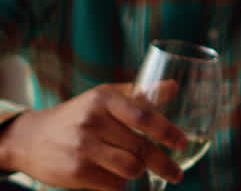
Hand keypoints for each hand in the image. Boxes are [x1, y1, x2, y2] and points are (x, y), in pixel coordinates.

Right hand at [0, 83, 185, 190]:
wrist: (30, 138)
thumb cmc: (78, 115)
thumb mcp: (105, 97)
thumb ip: (139, 94)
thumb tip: (173, 86)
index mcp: (104, 99)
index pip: (145, 115)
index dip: (168, 131)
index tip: (183, 143)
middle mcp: (93, 121)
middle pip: (141, 148)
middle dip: (164, 164)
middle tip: (177, 174)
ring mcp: (83, 147)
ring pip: (131, 168)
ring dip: (138, 172)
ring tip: (136, 169)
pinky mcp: (76, 171)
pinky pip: (113, 184)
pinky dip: (119, 183)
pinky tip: (113, 176)